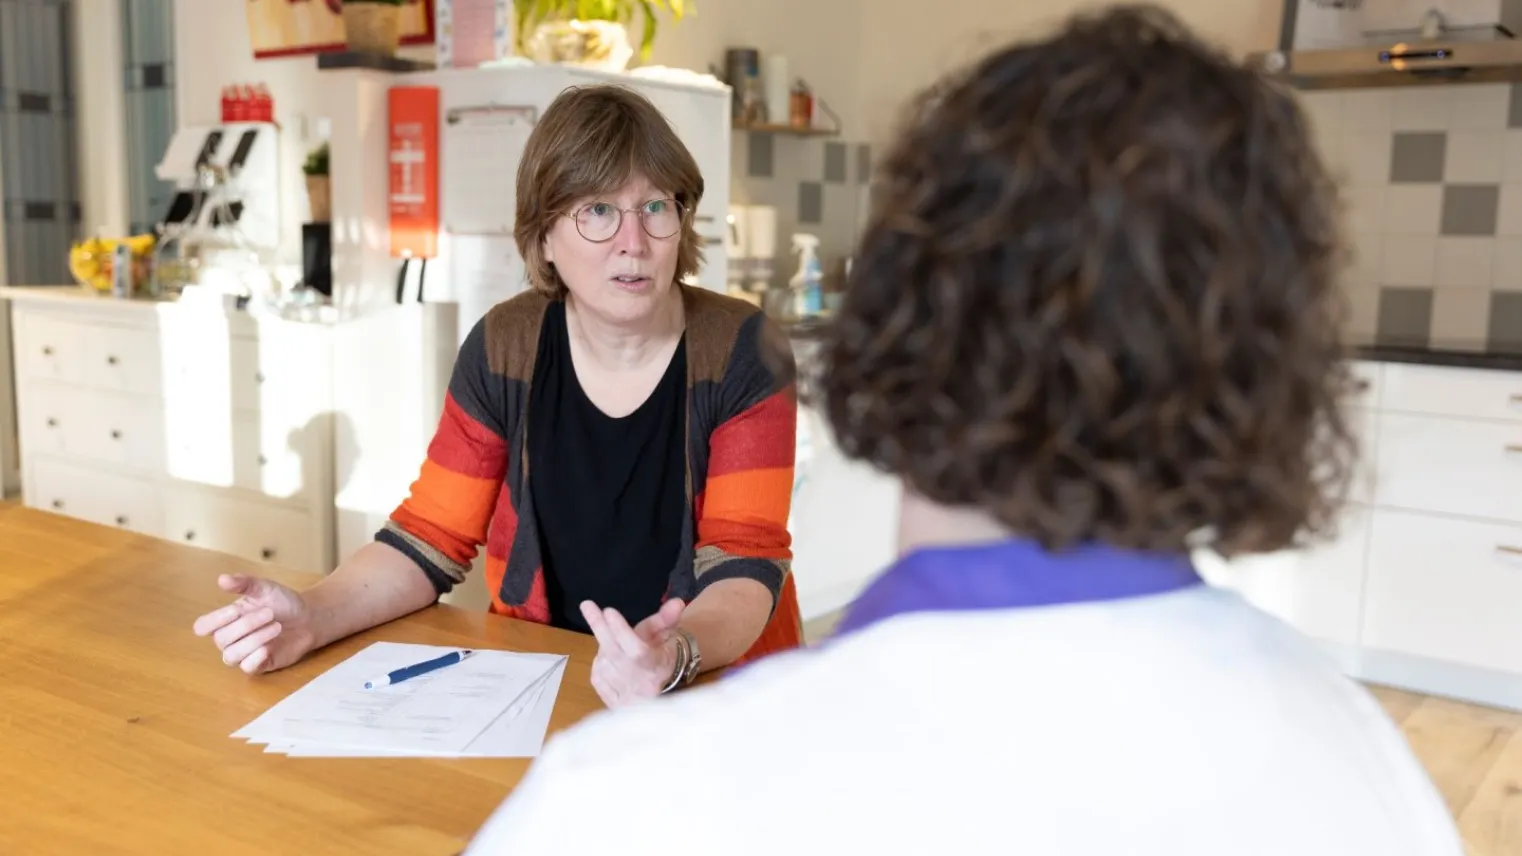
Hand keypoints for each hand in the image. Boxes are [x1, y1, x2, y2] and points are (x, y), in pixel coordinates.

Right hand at [191, 574, 317, 674]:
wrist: (308, 618)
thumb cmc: (282, 602)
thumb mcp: (264, 588)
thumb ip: (244, 584)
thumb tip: (222, 579)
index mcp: (226, 619)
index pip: (202, 627)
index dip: (214, 621)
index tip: (236, 610)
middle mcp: (230, 639)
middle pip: (221, 639)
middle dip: (246, 625)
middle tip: (269, 613)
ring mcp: (243, 653)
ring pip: (231, 655)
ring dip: (254, 640)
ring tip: (276, 626)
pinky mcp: (258, 665)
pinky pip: (247, 668)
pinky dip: (256, 658)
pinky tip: (269, 647)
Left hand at [580, 598, 685, 707]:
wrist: (656, 695)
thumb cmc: (660, 660)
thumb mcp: (665, 638)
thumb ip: (667, 619)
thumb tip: (677, 602)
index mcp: (654, 667)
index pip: (636, 648)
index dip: (621, 630)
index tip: (609, 611)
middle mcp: (636, 682)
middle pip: (613, 651)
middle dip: (600, 626)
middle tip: (587, 605)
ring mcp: (620, 692)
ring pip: (603, 658)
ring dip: (604, 643)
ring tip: (613, 639)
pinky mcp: (607, 698)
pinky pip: (597, 670)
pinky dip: (601, 659)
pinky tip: (610, 658)